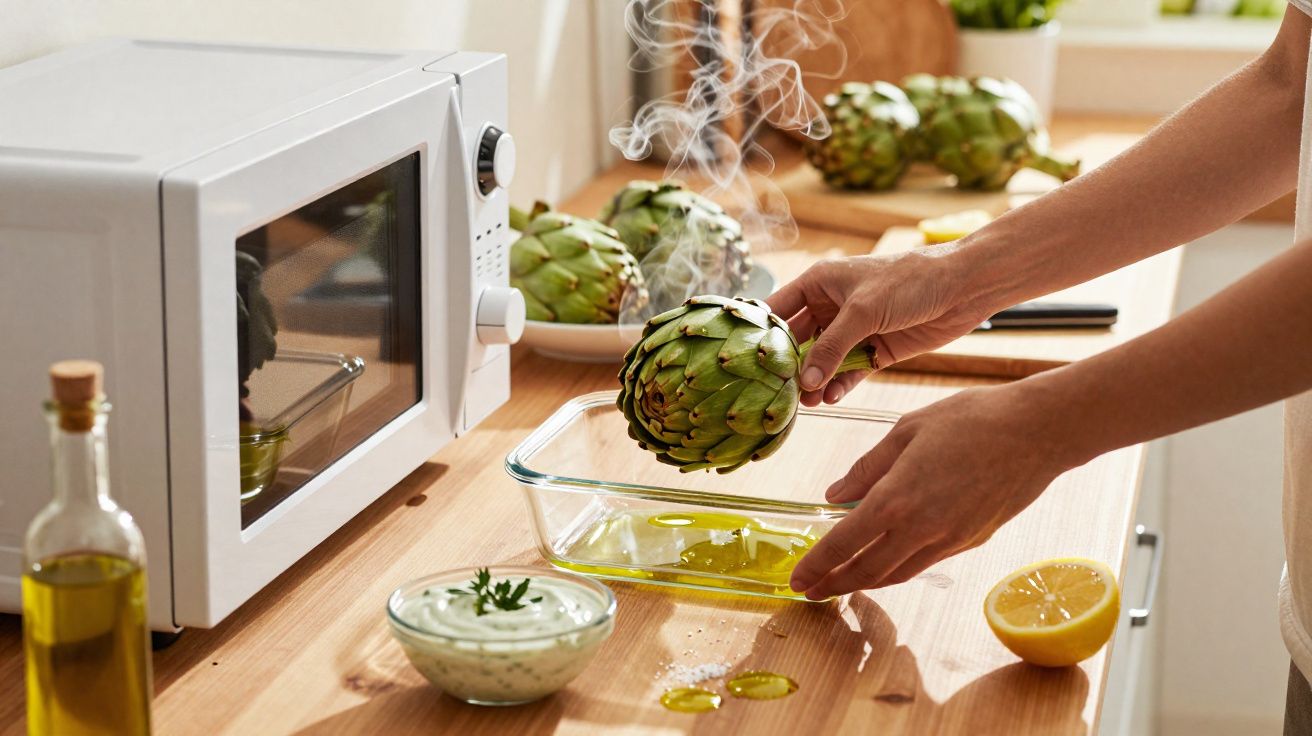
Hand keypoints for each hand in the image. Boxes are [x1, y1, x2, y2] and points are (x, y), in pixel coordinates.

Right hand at [766, 248, 993, 406]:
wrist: (963, 288)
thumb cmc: (910, 280)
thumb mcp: (864, 312)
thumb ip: (832, 348)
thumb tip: (804, 381)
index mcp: (819, 283)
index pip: (778, 310)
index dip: (761, 335)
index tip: (746, 362)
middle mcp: (831, 306)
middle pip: (798, 341)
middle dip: (787, 366)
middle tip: (774, 392)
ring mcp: (853, 330)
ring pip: (822, 361)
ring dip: (813, 381)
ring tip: (803, 403)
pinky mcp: (874, 350)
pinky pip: (848, 372)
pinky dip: (838, 386)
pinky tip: (829, 399)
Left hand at [789, 383, 1081, 599]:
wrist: (1037, 431)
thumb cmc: (972, 419)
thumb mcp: (907, 430)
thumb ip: (867, 468)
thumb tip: (833, 495)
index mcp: (897, 497)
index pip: (844, 542)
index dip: (816, 564)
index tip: (796, 579)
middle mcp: (921, 528)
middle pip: (867, 570)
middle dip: (833, 584)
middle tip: (808, 591)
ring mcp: (949, 539)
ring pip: (895, 573)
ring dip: (863, 582)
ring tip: (839, 583)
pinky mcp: (970, 540)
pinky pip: (922, 563)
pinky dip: (894, 569)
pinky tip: (882, 562)